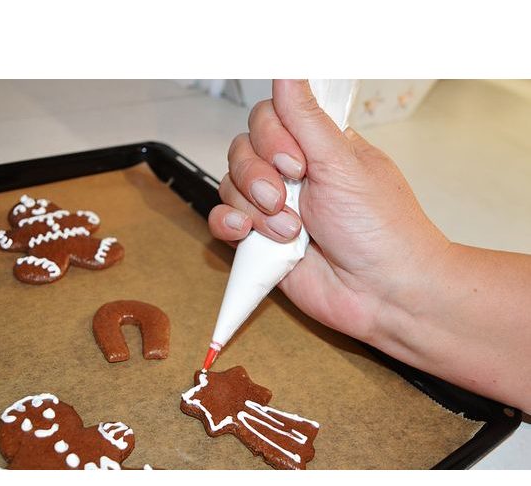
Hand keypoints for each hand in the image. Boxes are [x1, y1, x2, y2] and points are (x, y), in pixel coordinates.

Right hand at [208, 80, 448, 342]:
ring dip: (255, 207)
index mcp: (318, 149)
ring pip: (231, 185)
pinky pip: (224, 220)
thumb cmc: (381, 231)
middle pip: (243, 150)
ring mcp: (275, 209)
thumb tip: (288, 73)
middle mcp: (294, 176)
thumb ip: (307, 120)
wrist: (383, 292)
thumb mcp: (344, 164)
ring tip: (290, 229)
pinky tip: (248, 231)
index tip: (296, 162)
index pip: (269, 118)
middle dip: (259, 175)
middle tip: (289, 196)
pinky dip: (229, 223)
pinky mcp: (262, 242)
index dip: (271, 137)